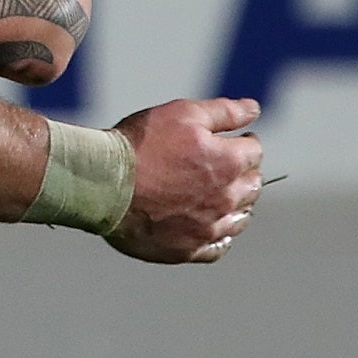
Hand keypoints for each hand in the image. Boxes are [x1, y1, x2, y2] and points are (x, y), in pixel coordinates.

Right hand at [105, 98, 263, 263]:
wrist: (102, 183)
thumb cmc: (140, 144)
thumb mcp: (182, 113)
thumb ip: (224, 112)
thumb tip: (254, 109)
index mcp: (229, 162)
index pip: (255, 151)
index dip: (246, 141)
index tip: (236, 140)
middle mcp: (227, 198)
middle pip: (251, 186)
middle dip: (244, 173)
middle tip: (226, 167)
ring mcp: (209, 227)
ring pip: (239, 219)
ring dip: (236, 206)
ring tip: (220, 197)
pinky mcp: (188, 248)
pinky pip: (217, 248)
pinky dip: (218, 237)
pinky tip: (209, 227)